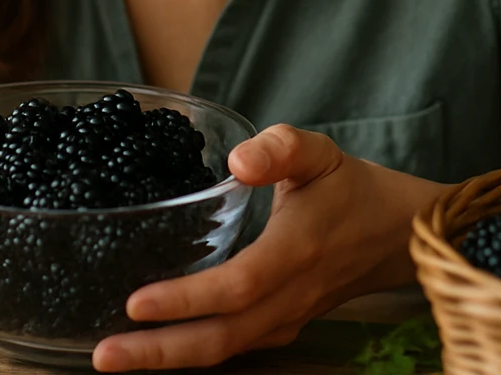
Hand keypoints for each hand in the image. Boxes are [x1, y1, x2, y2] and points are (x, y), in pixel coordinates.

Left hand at [92, 124, 445, 371]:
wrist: (397, 235)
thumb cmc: (352, 188)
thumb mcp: (321, 152)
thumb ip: (280, 147)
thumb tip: (238, 160)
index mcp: (297, 250)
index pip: (237, 287)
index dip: (187, 300)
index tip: (135, 302)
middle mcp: (291, 296)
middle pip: (222, 337)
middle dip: (160, 351)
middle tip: (103, 354)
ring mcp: (288, 317)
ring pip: (226, 350)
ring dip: (169, 358)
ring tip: (113, 356)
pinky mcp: (282, 325)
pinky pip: (235, 347)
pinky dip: (192, 353)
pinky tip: (153, 347)